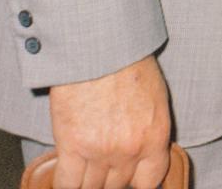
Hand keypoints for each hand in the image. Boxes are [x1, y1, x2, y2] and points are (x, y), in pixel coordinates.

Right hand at [47, 54, 170, 188]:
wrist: (101, 47)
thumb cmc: (128, 63)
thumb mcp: (154, 97)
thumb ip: (150, 130)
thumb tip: (144, 153)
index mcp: (155, 135)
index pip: (151, 181)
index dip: (138, 183)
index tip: (130, 179)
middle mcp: (130, 149)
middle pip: (118, 185)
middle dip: (111, 176)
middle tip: (104, 162)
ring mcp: (101, 151)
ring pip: (92, 188)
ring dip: (88, 180)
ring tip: (86, 164)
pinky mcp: (72, 148)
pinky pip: (67, 185)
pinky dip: (66, 184)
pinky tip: (67, 174)